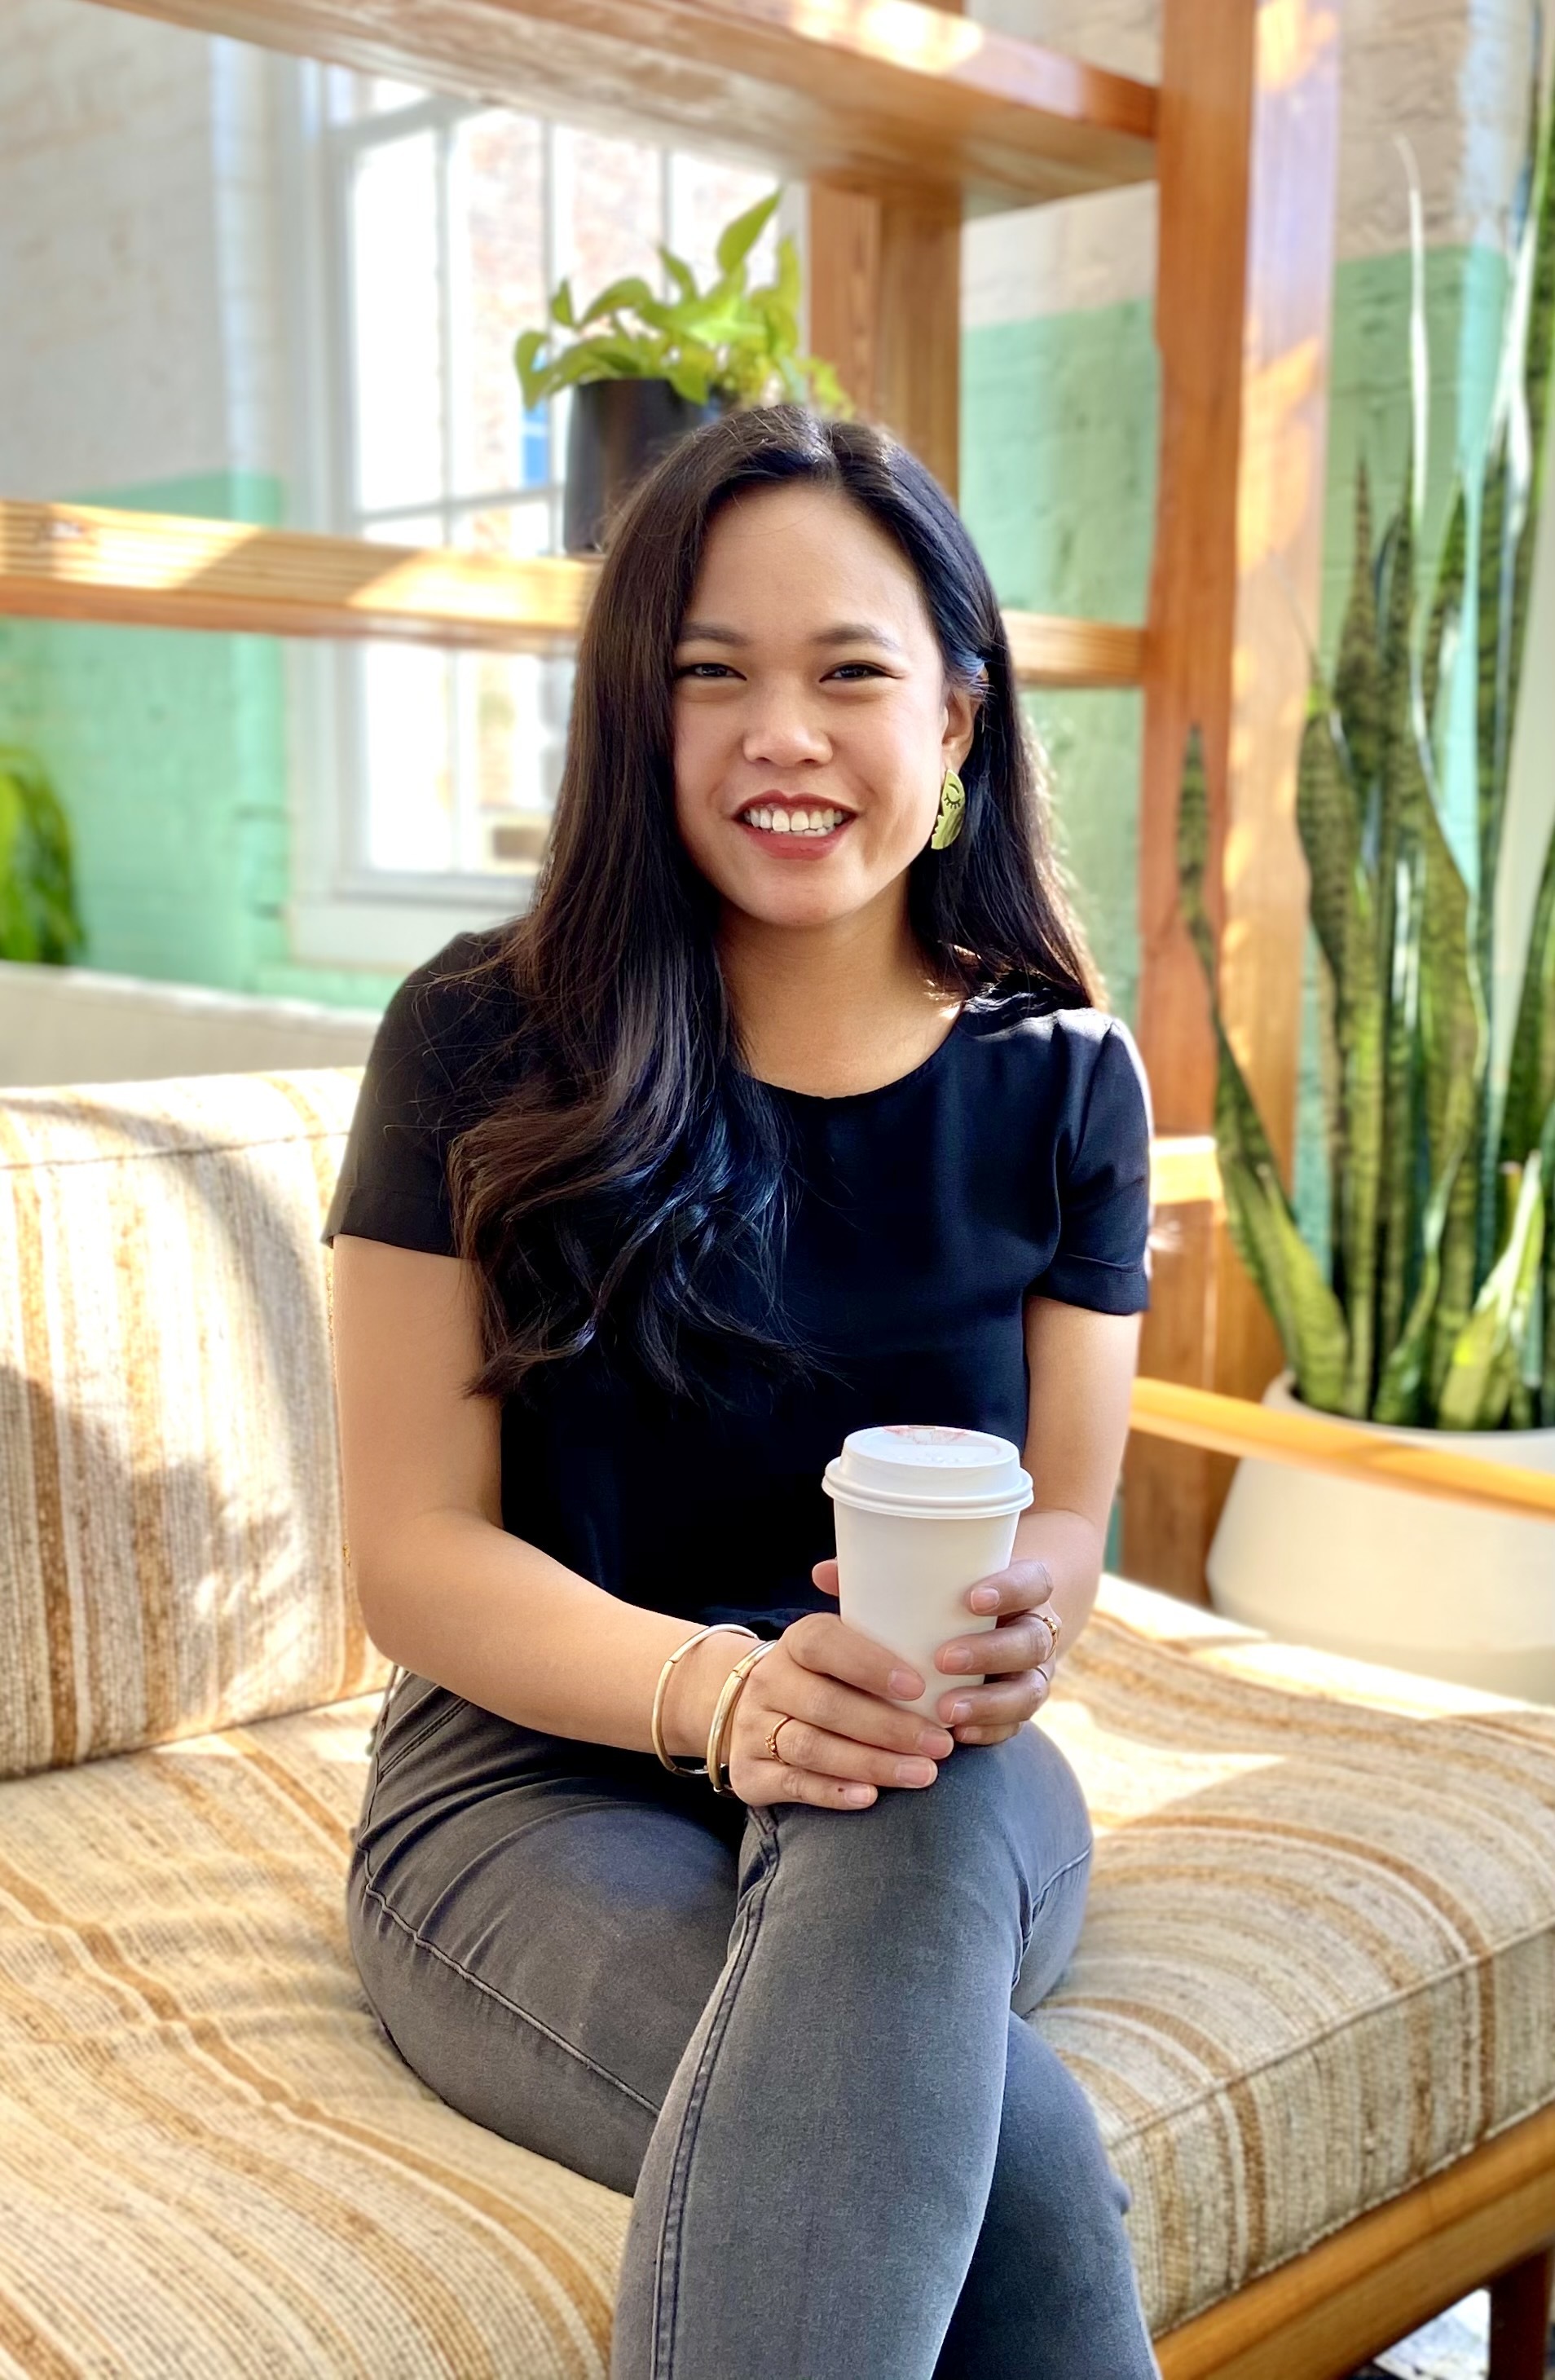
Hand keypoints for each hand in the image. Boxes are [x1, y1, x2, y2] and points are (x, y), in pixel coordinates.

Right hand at [725, 1612, 955, 1810]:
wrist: (743, 1709)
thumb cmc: (821, 1678)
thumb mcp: (838, 1649)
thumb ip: (880, 1635)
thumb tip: (941, 1616)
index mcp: (794, 1643)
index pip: (824, 1644)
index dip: (869, 1664)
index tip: (918, 1687)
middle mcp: (769, 1683)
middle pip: (826, 1705)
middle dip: (889, 1727)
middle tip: (940, 1744)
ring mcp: (753, 1729)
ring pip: (812, 1747)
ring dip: (871, 1764)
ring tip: (923, 1773)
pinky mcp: (750, 1774)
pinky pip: (792, 1785)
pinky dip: (833, 1792)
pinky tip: (871, 1796)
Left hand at [812, 1556, 1059, 1746]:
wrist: (1001, 1622)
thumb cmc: (955, 1597)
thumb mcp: (936, 1583)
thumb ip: (885, 1578)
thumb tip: (823, 1573)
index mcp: (1023, 1590)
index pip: (1033, 1582)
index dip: (1010, 1589)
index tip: (972, 1599)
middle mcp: (1035, 1631)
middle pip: (1031, 1641)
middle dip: (990, 1652)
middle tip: (943, 1659)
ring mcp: (1033, 1673)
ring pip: (1029, 1690)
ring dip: (989, 1703)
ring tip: (944, 1712)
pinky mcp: (1021, 1708)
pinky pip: (1015, 1725)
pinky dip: (989, 1731)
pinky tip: (959, 1735)